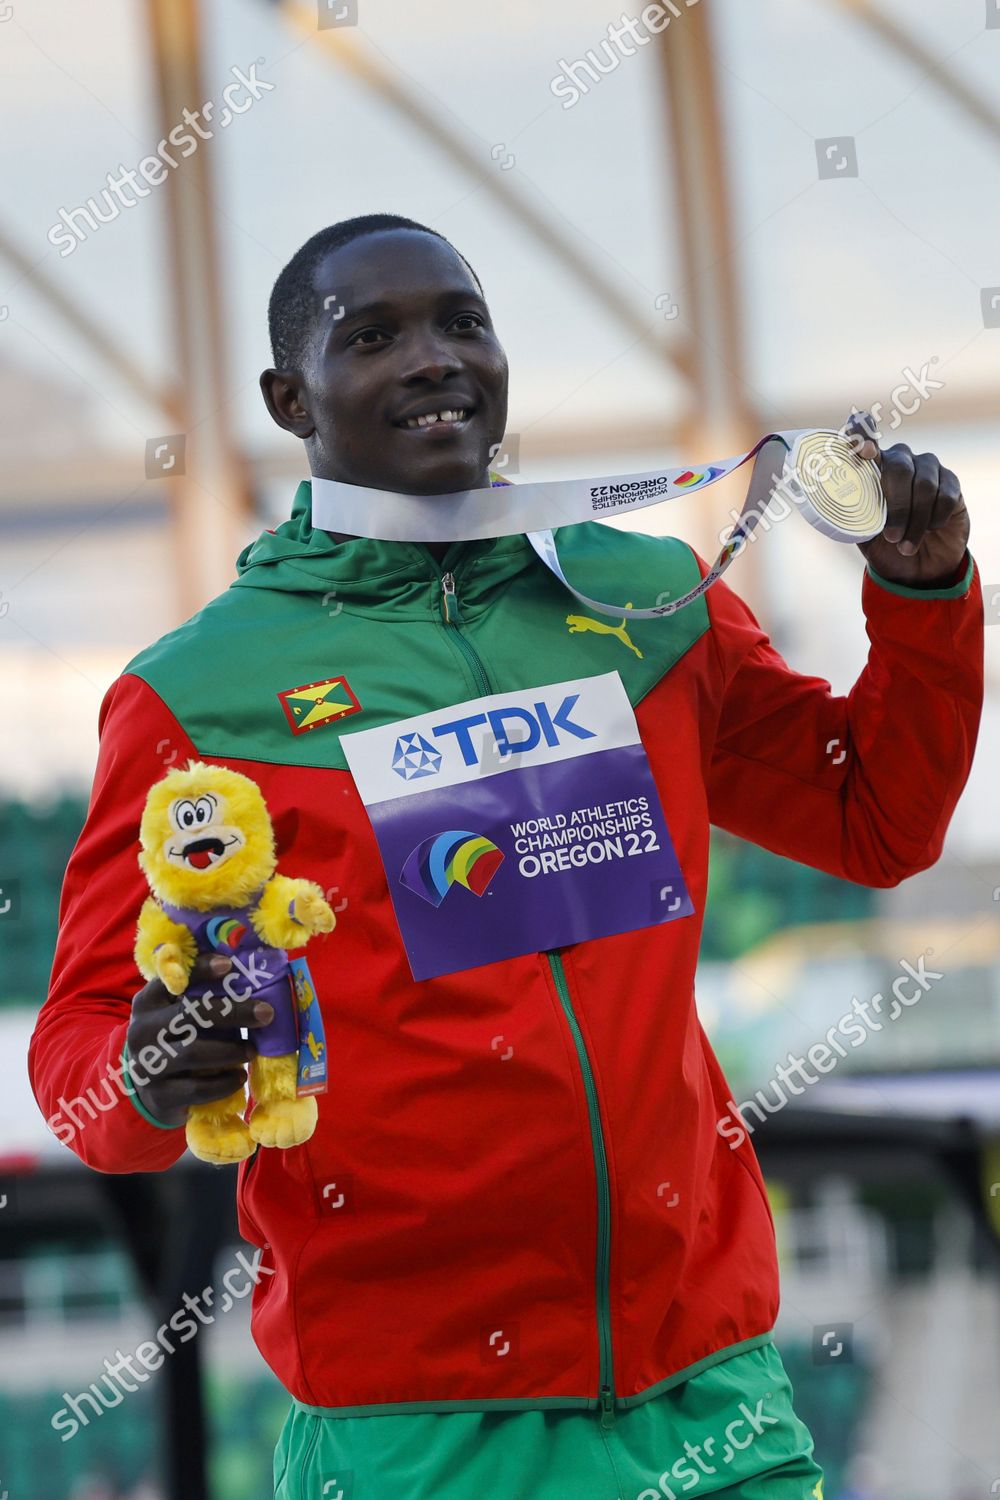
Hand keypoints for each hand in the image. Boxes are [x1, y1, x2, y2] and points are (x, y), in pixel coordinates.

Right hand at [124, 953, 274, 1128]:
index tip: (229, 965)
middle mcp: (141, 1031)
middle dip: (233, 1012)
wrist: (149, 1090)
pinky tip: (239, 1078)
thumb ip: (199, 995)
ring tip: (252, 1050)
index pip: (171, 980)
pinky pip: (197, 1088)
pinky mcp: (159, 1095)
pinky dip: (223, 1083)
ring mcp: (147, 1064)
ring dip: (230, 1050)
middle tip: (266, 1013)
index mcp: (147, 1003)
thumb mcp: (176, 1014)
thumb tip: (247, 972)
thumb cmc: (175, 1040)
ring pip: (192, 1052)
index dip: (199, 970)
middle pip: (190, 1015)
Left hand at [843, 411, 969, 585]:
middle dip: (896, 507)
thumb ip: (853, 516)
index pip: (863, 440)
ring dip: (915, 521)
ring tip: (906, 546)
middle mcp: (900, 460)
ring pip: (924, 486)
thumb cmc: (885, 544)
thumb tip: (840, 509)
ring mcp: (927, 468)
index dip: (862, 437)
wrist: (919, 564)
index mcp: (871, 468)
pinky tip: (930, 530)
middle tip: (891, 537)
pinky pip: (944, 496)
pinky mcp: (950, 482)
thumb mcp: (863, 534)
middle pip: (899, 468)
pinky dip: (935, 519)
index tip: (862, 449)